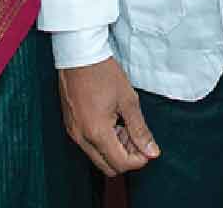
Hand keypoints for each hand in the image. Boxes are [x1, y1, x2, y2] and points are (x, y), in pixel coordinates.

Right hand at [57, 57, 159, 176]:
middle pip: (108, 167)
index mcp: (97, 132)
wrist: (79, 54)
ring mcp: (74, 132)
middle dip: (126, 157)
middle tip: (136, 136)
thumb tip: (152, 151)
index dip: (139, 159)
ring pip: (97, 157)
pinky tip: (111, 121)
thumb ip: (140, 130)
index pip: (121, 164)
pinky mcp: (71, 126)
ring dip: (114, 149)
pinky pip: (88, 145)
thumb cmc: (102, 72)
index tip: (147, 146)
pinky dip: (102, 141)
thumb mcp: (128, 100)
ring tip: (124, 125)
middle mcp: (82, 137)